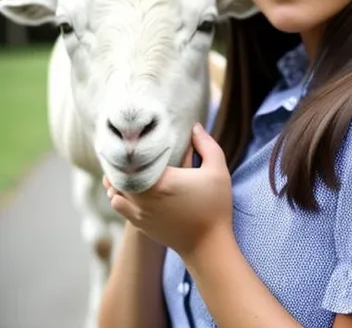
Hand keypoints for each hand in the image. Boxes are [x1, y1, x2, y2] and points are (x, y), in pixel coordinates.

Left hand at [104, 123, 233, 262]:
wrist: (209, 247)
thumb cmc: (215, 207)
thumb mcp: (217, 171)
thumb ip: (206, 144)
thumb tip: (194, 126)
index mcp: (160, 181)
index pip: (130, 161)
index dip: (126, 148)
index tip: (128, 137)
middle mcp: (144, 198)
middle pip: (116, 177)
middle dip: (118, 163)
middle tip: (124, 149)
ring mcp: (140, 214)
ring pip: (113, 194)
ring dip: (116, 181)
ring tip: (126, 170)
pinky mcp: (140, 225)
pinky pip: (120, 207)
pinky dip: (120, 196)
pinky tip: (132, 188)